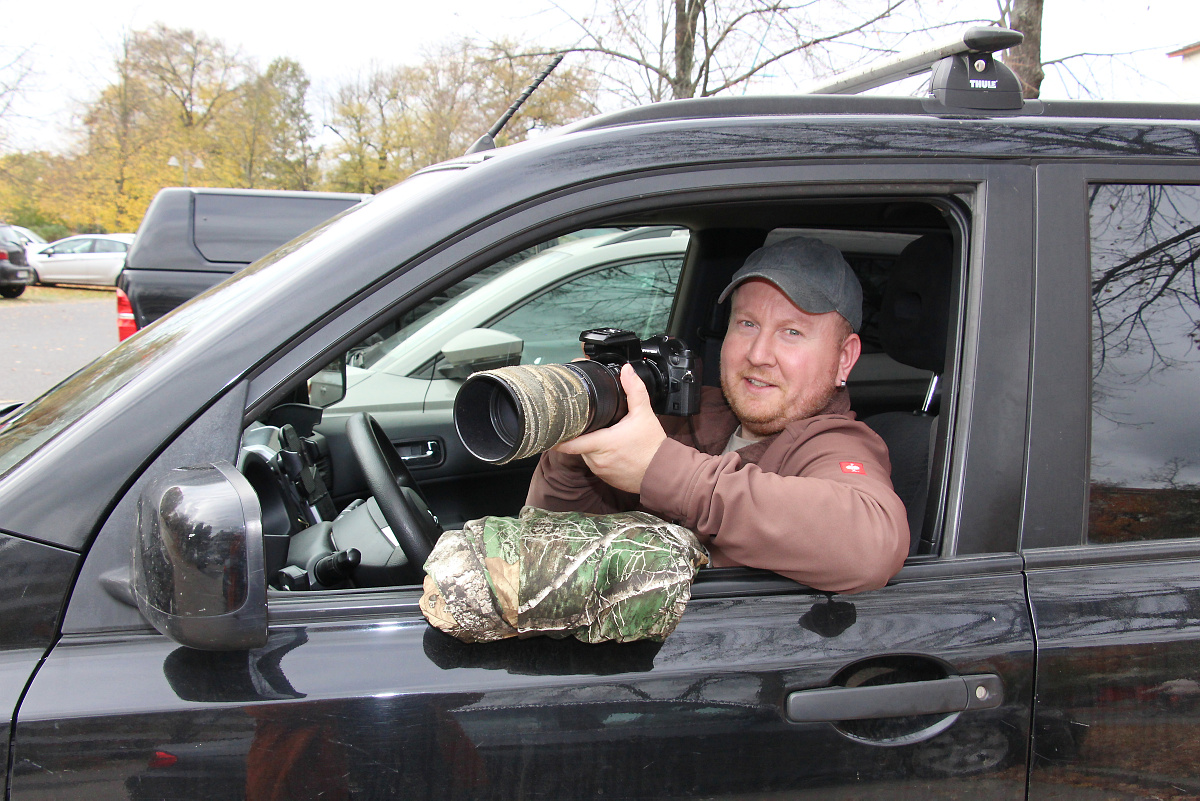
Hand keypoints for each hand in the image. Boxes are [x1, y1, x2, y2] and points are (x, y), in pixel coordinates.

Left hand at [555, 364, 666, 493]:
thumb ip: (634, 390)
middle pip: (579, 444)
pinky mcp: (606, 478)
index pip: (569, 443)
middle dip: (582, 434)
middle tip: (587, 423)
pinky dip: (600, 456)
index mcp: (602, 443)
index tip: (548, 430)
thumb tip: (626, 371)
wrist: (663, 473)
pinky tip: (612, 450)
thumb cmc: (652, 446)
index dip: (556, 437)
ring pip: (587, 454)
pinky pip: (596, 464)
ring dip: (591, 445)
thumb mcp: (644, 414)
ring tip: (604, 435)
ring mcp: (600, 470)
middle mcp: (597, 459)